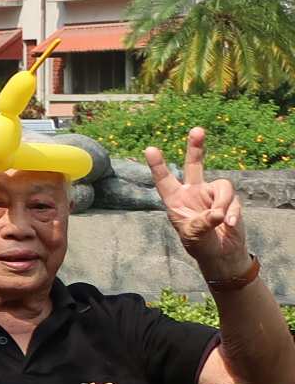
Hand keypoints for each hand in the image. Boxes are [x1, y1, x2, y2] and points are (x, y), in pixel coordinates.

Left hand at [147, 129, 248, 279]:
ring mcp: (211, 194)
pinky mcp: (229, 200)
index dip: (158, 166)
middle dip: (196, 147)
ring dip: (223, 203)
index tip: (149, 149)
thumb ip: (203, 223)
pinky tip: (229, 225)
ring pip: (222, 186)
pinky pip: (233, 200)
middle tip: (197, 130)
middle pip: (194, 165)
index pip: (164, 180)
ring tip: (221, 220)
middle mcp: (192, 192)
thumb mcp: (193, 236)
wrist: (220, 253)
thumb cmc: (199, 244)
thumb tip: (218, 213)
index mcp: (175, 199)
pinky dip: (232, 212)